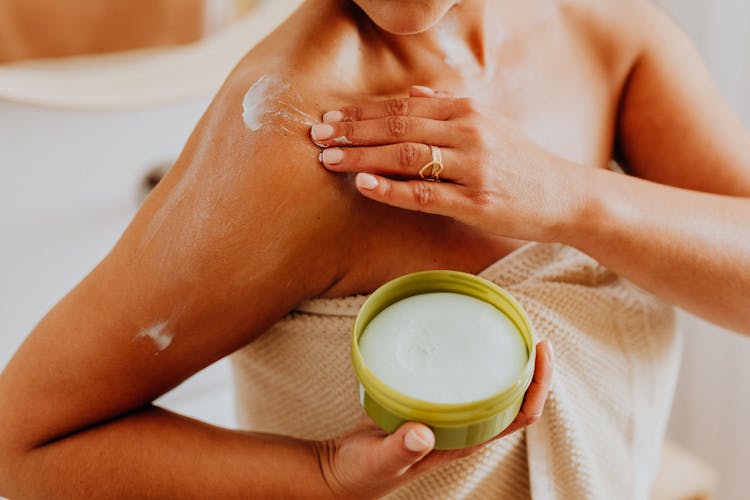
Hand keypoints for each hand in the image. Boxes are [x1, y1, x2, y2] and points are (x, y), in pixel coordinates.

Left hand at [310, 86, 584, 242]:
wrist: (566, 195)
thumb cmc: (522, 162)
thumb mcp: (490, 125)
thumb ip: (450, 108)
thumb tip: (414, 94)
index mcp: (467, 111)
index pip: (402, 108)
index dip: (361, 113)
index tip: (330, 118)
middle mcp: (468, 133)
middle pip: (398, 127)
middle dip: (353, 130)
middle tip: (317, 135)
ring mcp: (473, 168)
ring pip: (406, 157)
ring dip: (363, 156)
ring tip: (328, 158)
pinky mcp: (477, 203)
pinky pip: (426, 194)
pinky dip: (392, 189)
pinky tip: (363, 186)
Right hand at [315, 339, 552, 497]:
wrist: (341, 472)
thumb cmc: (363, 472)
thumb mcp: (379, 462)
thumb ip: (399, 449)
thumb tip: (423, 433)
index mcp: (465, 442)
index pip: (520, 416)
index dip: (538, 385)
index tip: (540, 350)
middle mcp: (465, 429)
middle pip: (516, 397)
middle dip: (529, 365)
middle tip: (527, 327)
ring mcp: (450, 417)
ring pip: (494, 387)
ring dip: (507, 360)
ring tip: (506, 327)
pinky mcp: (432, 406)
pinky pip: (466, 382)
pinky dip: (475, 361)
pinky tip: (463, 340)